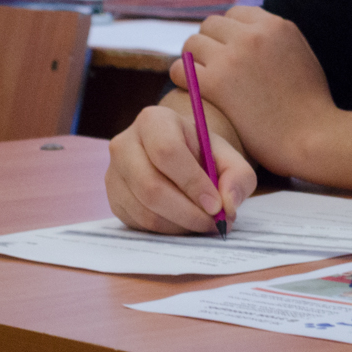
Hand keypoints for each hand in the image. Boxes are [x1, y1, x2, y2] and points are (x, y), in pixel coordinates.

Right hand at [105, 103, 256, 233]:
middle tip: (214, 223)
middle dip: (188, 211)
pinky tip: (186, 223)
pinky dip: (167, 230)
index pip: (167, 152)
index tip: (216, 205)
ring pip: (145, 210)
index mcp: (154, 120)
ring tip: (205, 223)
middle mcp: (125, 144)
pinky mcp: (113, 199)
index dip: (192, 182)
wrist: (180, 157)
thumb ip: (237, 176)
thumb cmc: (203, 154)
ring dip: (180, 225)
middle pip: (151, 185)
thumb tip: (228, 204)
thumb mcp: (228, 157)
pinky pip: (138, 224)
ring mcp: (114, 173)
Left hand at [170, 6, 336, 176]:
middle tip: (213, 68)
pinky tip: (194, 91)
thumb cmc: (309, 104)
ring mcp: (233, 57)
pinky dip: (183, 78)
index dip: (229, 33)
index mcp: (276, 25)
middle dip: (210, 44)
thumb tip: (251, 34)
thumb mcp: (300, 54)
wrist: (311, 136)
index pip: (235, 14)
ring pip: (192, 43)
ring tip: (203, 80)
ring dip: (194, 60)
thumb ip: (275, 39)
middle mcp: (253, 34)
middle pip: (211, 25)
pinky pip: (181, 69)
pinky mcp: (216, 83)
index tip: (229, 51)